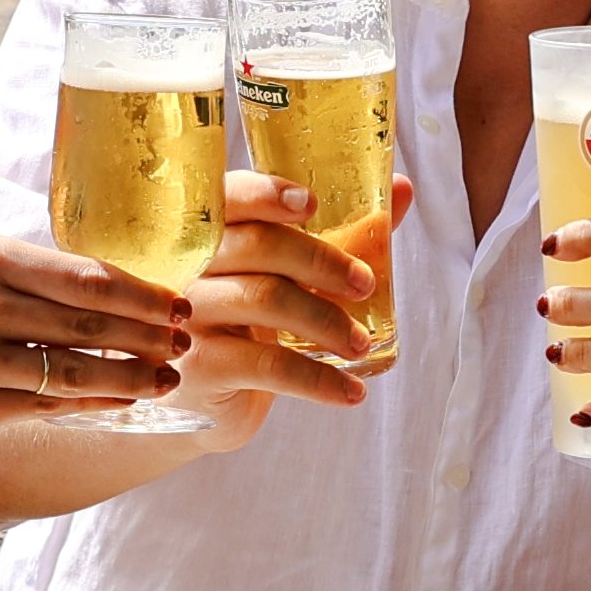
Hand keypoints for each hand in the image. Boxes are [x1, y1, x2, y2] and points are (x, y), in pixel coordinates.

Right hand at [0, 234, 191, 447]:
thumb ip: (41, 272)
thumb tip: (132, 284)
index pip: (87, 277)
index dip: (143, 294)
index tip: (179, 303)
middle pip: (89, 323)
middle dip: (148, 334)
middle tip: (186, 341)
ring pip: (77, 370)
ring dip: (133, 376)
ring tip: (168, 378)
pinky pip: (52, 405)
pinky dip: (96, 403)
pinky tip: (125, 399)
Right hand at [175, 170, 413, 428]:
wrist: (208, 401)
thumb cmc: (250, 324)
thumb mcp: (290, 277)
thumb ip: (343, 231)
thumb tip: (401, 189)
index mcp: (211, 235)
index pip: (231, 197)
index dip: (267, 194)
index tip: (312, 205)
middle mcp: (190, 268)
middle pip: (256, 245)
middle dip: (320, 261)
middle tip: (364, 284)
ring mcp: (189, 317)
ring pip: (263, 299)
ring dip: (325, 320)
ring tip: (362, 344)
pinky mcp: (200, 368)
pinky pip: (266, 365)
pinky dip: (317, 380)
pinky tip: (351, 392)